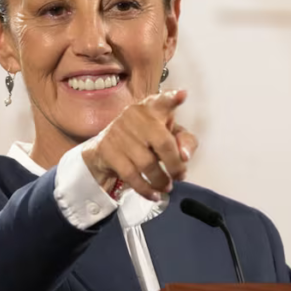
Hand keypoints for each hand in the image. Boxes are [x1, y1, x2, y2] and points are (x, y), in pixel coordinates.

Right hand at [81, 89, 198, 200]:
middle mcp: (136, 116)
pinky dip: (146, 189)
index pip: (163, 101)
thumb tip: (185, 156)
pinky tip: (154, 194)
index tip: (182, 95)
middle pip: (163, 143)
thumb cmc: (143, 140)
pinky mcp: (109, 151)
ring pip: (147, 163)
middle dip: (175, 164)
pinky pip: (131, 176)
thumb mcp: (167, 135)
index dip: (172, 99)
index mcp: (153, 108)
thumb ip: (184, 142)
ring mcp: (120, 133)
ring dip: (161, 180)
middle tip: (180, 175)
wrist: (105, 150)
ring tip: (167, 186)